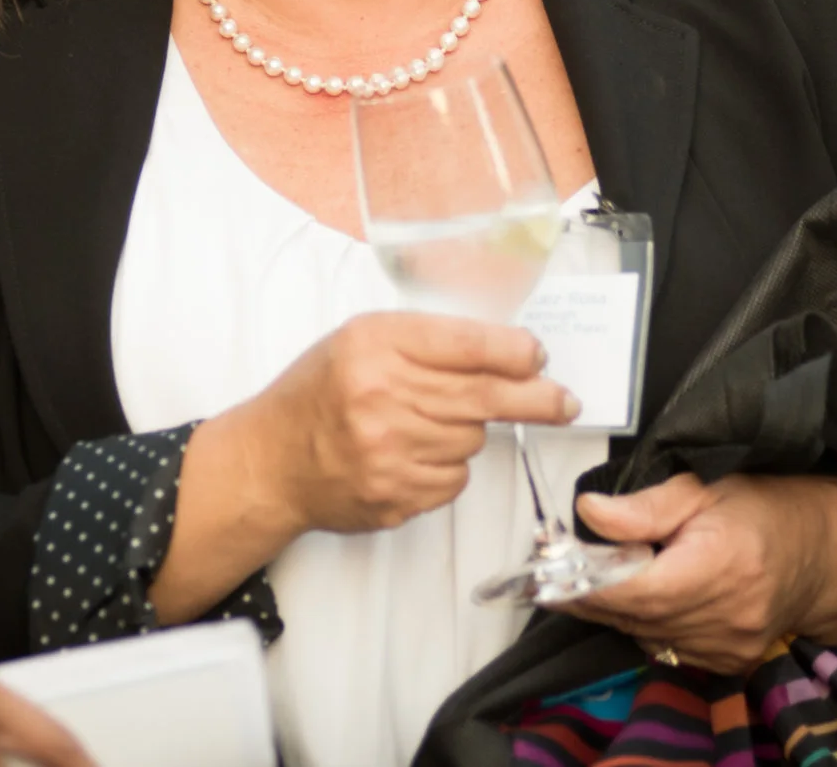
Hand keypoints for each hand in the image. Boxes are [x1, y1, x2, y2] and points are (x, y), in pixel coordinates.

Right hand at [238, 312, 578, 535]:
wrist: (271, 460)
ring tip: (426, 423)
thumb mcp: (361, 340)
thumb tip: (506, 353)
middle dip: (536, 398)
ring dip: (467, 432)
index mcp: (374, 345)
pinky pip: (452, 481)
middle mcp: (381, 397)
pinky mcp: (393, 497)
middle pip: (485, 397)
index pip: (467, 345)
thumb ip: (425, 340)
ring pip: (471, 441)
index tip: (538, 356)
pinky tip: (412, 454)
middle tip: (565, 401)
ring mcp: (387, 453)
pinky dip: (446, 467)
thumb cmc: (320, 391)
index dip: (514, 351)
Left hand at [558, 475, 836, 674]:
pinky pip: (666, 647)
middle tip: (556, 570)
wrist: (822, 553)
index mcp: (719, 565)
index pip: (636, 588)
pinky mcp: (729, 661)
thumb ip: (645, 506)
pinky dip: (645, 625)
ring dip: (616, 609)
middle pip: (634, 615)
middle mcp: (726, 615)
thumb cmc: (762, 508)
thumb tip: (589, 512)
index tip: (548, 574)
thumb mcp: (704, 488)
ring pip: (645, 634)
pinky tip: (643, 596)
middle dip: (590, 594)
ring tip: (598, 576)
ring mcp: (729, 646)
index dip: (586, 584)